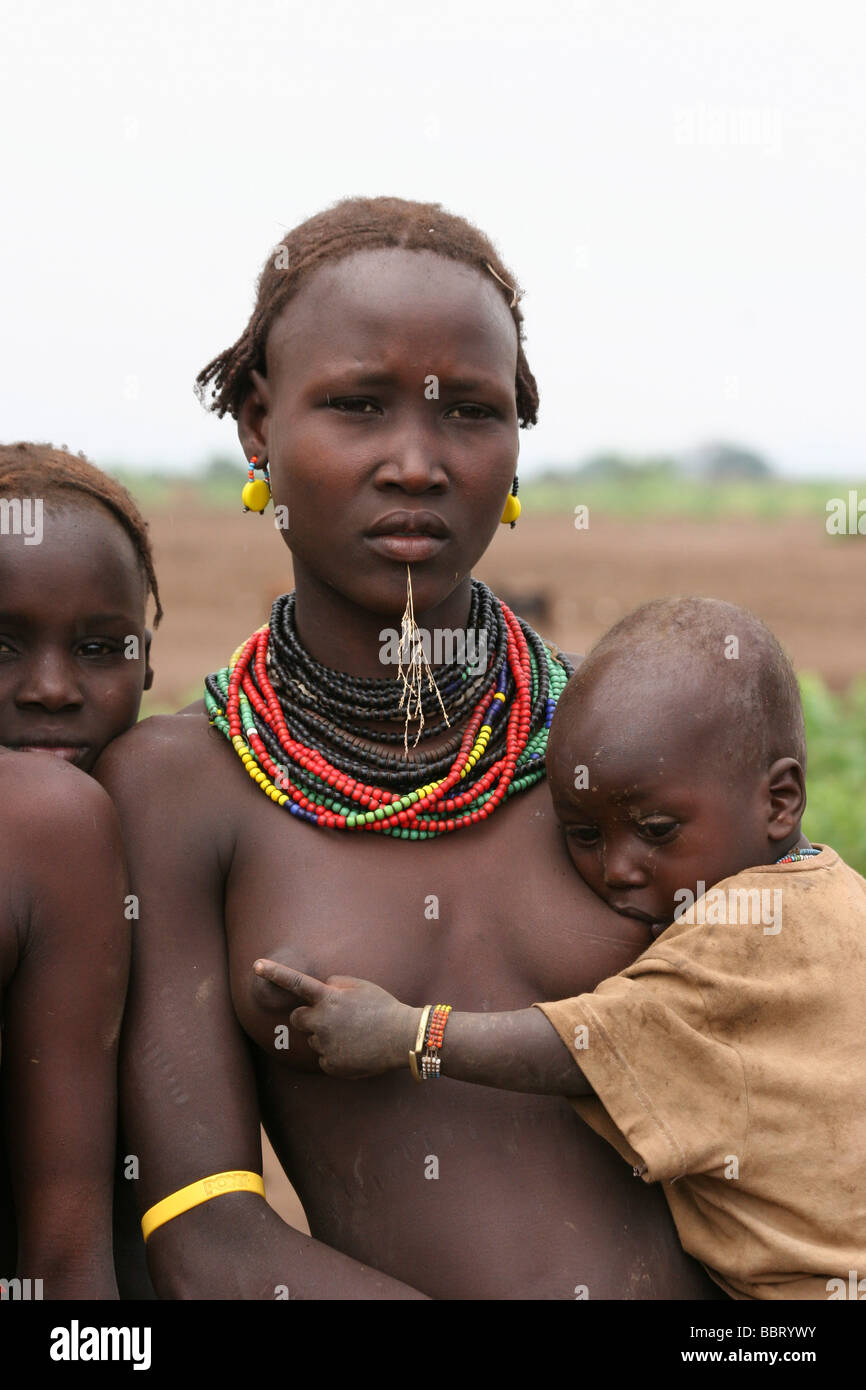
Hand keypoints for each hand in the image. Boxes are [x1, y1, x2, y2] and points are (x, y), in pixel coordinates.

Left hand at [252, 960, 419, 1078]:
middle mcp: (321, 1021)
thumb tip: (321, 989)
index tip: (256, 965)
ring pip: (313, 1039)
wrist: (402, 1037)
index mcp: (328, 998)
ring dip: (325, 1036)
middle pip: (297, 1018)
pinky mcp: (330, 1065)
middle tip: (329, 1018)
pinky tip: (355, 1050)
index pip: (295, 982)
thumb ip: (335, 985)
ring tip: (353, 1034)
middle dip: (307, 1017)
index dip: (274, 973)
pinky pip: (323, 1058)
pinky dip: (335, 1055)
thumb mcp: (360, 986)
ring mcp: (324, 1045)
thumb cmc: (383, 1007)